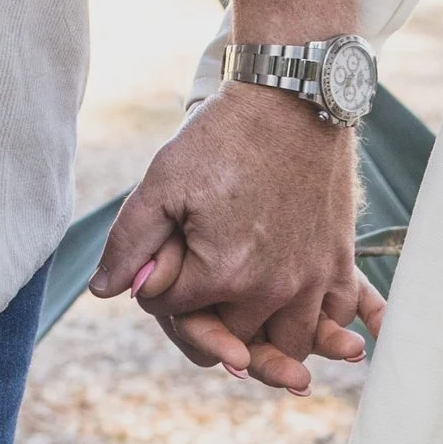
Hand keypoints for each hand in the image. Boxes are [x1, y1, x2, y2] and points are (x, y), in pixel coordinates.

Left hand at [90, 84, 373, 395]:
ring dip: (268, 341)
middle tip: (202, 287)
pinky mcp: (339, 260)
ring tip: (250, 319)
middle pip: (232, 340)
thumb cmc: (224, 137)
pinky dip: (324, 324)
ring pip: (289, 344)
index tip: (165, 259)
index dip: (160, 290)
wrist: (292, 99)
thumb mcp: (163, 181)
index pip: (174, 312)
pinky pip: (336, 316)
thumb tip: (103, 290)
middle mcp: (271, 288)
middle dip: (211, 319)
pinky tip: (302, 310)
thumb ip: (130, 241)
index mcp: (221, 274)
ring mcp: (311, 278)